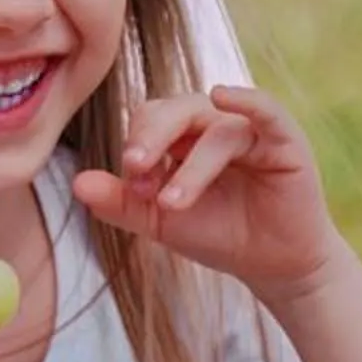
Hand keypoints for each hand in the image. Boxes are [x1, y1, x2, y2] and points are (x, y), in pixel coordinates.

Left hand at [72, 85, 337, 300]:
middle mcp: (212, 124)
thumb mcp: (162, 220)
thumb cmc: (218, 233)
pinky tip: (224, 96)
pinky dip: (247, 100)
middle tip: (136, 166)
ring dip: (192, 165)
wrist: (271, 265)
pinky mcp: (284, 140)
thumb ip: (121, 202)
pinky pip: (265, 110)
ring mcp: (249, 129)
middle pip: (175, 110)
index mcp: (181, 135)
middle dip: (151, 137)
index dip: (137, 145)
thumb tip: (77, 184)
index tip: (132, 184)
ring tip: (174, 203)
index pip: (150, 119)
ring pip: (214, 128)